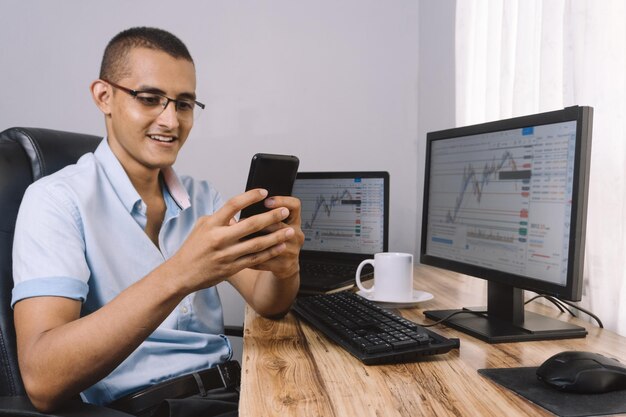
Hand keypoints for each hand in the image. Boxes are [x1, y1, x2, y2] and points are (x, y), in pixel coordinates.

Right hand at [170, 189, 295, 291]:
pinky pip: (255, 259)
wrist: (181, 274)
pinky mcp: (231, 268)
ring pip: (256, 244)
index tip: (264, 192)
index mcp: (211, 224)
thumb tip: (237, 212)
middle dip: (271, 217)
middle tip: (284, 211)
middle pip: (250, 225)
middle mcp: (219, 238)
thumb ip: (220, 218)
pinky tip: (280, 247)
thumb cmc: (192, 248)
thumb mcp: (202, 227)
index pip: (233, 204)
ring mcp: (226, 254)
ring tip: (289, 230)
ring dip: (276, 236)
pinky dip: (269, 253)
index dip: (250, 196)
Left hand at [246, 195, 303, 278]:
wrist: (284, 266)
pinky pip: (266, 260)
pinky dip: (251, 257)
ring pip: (272, 244)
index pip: (294, 206)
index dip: (282, 201)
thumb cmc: (274, 241)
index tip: (266, 201)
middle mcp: (296, 235)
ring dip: (253, 240)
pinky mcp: (285, 265)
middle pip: (280, 225)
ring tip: (238, 238)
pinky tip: (240, 254)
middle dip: (260, 223)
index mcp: (294, 221)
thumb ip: (259, 217)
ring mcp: (292, 251)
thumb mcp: (273, 227)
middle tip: (241, 222)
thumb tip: (232, 210)